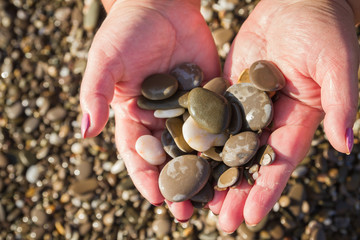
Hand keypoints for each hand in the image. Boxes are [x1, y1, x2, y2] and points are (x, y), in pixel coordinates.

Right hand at [79, 0, 219, 220]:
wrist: (161, 4)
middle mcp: (162, 118)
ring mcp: (189, 108)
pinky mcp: (212, 94)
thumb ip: (95, 94)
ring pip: (198, 146)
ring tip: (217, 197)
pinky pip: (220, 120)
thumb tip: (85, 132)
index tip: (156, 199)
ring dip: (207, 171)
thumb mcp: (105, 60)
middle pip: (171, 158)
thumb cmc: (126, 30)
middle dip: (179, 184)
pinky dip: (228, 140)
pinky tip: (239, 158)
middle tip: (189, 213)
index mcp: (134, 116)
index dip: (145, 177)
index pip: (137, 154)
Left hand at [210, 0, 358, 231]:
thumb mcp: (337, 64)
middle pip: (251, 161)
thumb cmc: (325, 28)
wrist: (296, 1)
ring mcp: (246, 105)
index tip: (252, 217)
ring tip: (199, 199)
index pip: (281, 161)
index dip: (267, 189)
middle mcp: (270, 118)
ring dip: (215, 171)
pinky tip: (185, 155)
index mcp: (298, 118)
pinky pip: (211, 115)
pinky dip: (200, 136)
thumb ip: (341, 103)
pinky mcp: (227, 89)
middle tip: (221, 223)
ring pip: (228, 144)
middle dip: (237, 192)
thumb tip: (344, 145)